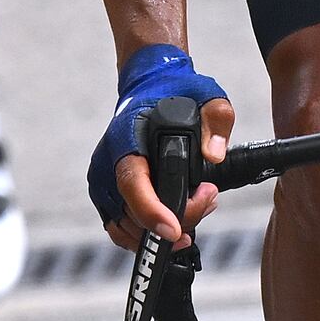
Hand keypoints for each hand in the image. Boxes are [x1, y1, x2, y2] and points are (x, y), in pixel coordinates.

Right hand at [93, 44, 234, 242]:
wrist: (150, 88)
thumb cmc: (175, 92)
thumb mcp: (207, 94)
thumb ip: (216, 119)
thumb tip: (215, 154)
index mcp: (125, 138)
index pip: (132, 183)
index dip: (151, 211)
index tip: (174, 229)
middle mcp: (107, 164)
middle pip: (133, 213)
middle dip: (176, 219)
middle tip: (208, 198)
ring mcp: (103, 182)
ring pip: (127, 227)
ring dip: (163, 228)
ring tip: (200, 204)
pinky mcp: (107, 194)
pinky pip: (122, 227)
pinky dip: (149, 232)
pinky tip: (178, 219)